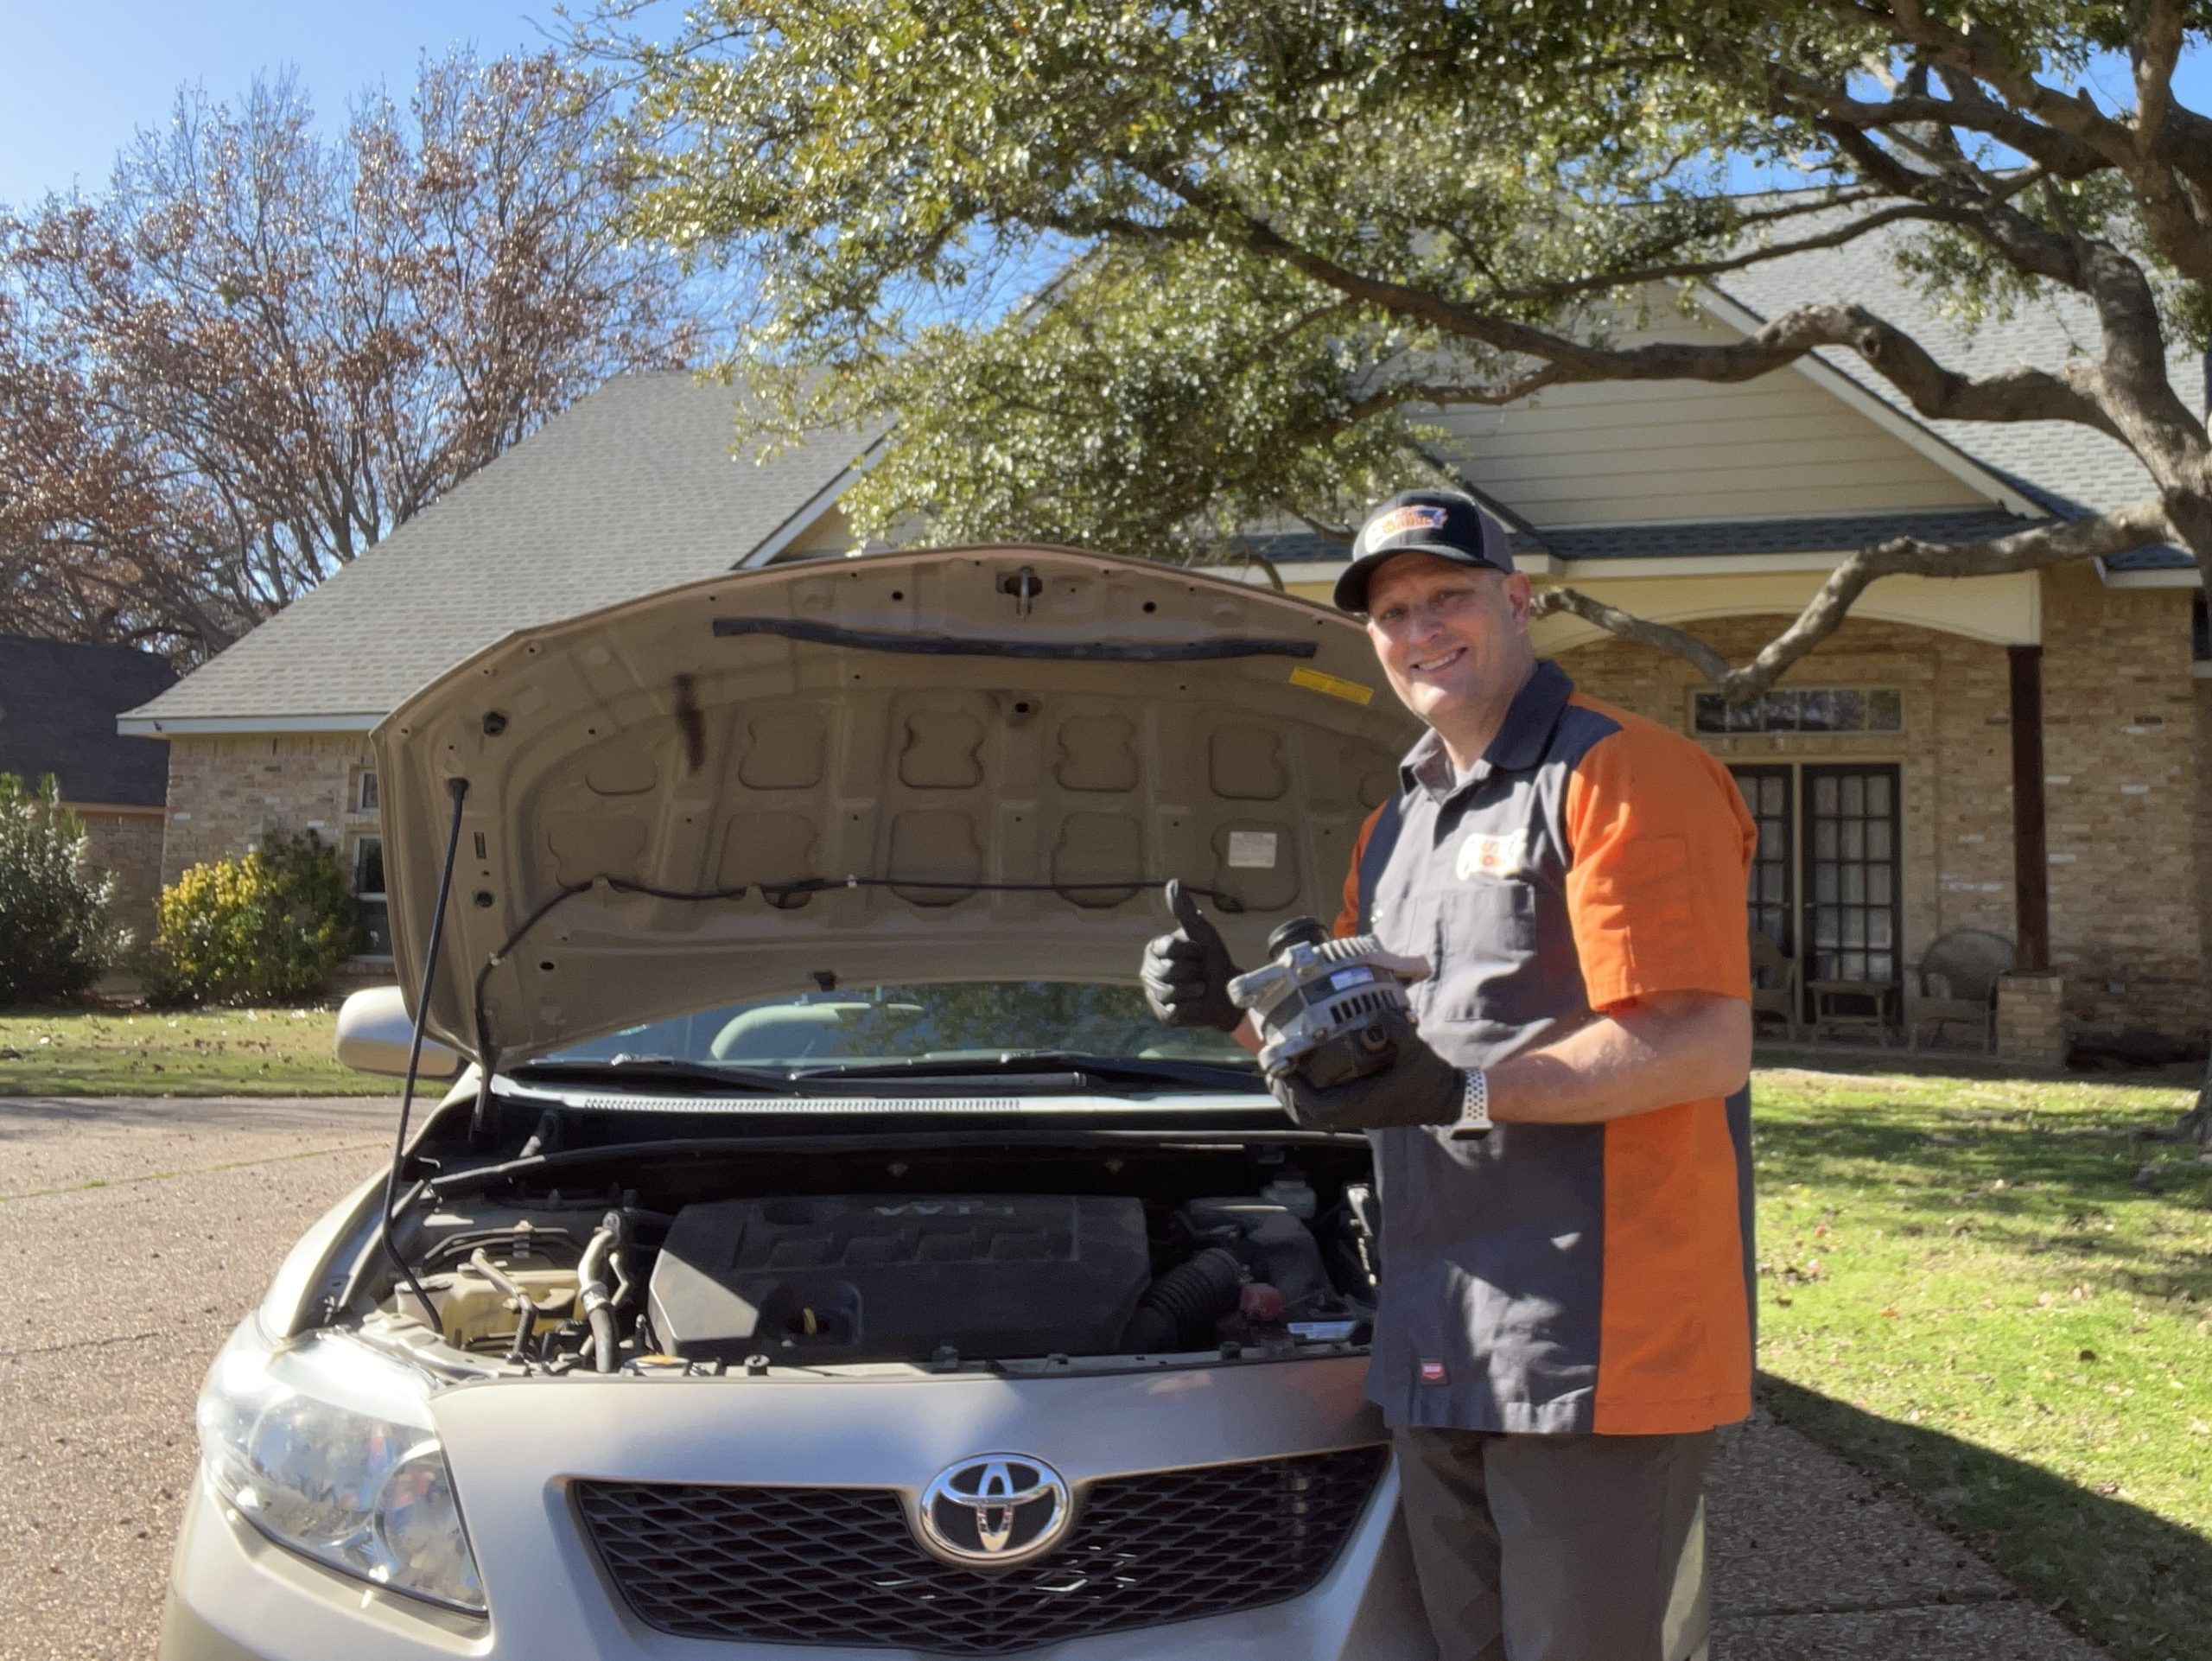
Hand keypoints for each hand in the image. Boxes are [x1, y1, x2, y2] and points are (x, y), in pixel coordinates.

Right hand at [1140, 880, 1243, 1031]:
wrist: (1229, 992)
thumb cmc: (1214, 959)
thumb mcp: (1201, 931)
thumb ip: (1185, 910)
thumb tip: (1173, 882)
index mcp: (1154, 950)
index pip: (1170, 947)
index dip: (1192, 950)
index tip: (1200, 952)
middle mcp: (1148, 972)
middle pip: (1170, 970)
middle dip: (1193, 971)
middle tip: (1200, 973)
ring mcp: (1154, 995)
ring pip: (1172, 991)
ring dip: (1194, 989)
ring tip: (1199, 988)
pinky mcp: (1163, 1016)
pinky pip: (1176, 1010)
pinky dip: (1192, 1007)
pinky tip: (1195, 1004)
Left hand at [1269, 1010, 1462, 1130]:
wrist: (1448, 1099)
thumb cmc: (1430, 1078)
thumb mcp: (1415, 1050)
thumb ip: (1396, 1029)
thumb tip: (1378, 1012)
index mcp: (1363, 1103)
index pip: (1318, 1105)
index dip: (1295, 1089)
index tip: (1283, 1068)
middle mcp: (1357, 1113)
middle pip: (1309, 1115)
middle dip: (1289, 1095)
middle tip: (1277, 1071)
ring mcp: (1359, 1115)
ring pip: (1317, 1114)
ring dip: (1299, 1097)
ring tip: (1288, 1073)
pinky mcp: (1364, 1111)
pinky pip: (1328, 1110)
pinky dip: (1313, 1096)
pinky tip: (1312, 1076)